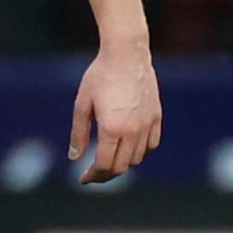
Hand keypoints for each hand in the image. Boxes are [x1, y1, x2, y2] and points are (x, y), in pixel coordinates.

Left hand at [69, 45, 162, 183]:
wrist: (126, 54)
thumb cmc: (99, 76)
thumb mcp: (82, 104)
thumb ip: (78, 133)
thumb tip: (75, 158)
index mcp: (112, 128)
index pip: (104, 164)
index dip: (93, 175)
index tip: (83, 179)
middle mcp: (133, 130)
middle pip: (122, 166)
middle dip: (105, 174)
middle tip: (92, 174)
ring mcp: (148, 124)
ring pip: (137, 158)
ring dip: (122, 163)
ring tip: (107, 159)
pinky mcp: (157, 117)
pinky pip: (151, 144)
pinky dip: (140, 152)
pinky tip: (127, 148)